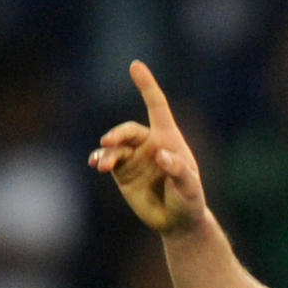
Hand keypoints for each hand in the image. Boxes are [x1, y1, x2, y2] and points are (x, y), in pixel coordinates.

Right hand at [88, 60, 205, 233]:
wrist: (177, 221)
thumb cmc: (189, 200)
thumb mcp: (190, 187)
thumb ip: (178, 170)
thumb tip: (161, 154)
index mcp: (169, 139)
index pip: (157, 106)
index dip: (146, 85)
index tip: (135, 65)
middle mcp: (149, 144)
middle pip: (129, 130)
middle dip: (118, 133)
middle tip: (110, 142)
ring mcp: (134, 157)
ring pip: (115, 146)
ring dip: (107, 152)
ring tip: (102, 164)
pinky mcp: (122, 172)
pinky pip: (107, 159)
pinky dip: (100, 159)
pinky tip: (97, 164)